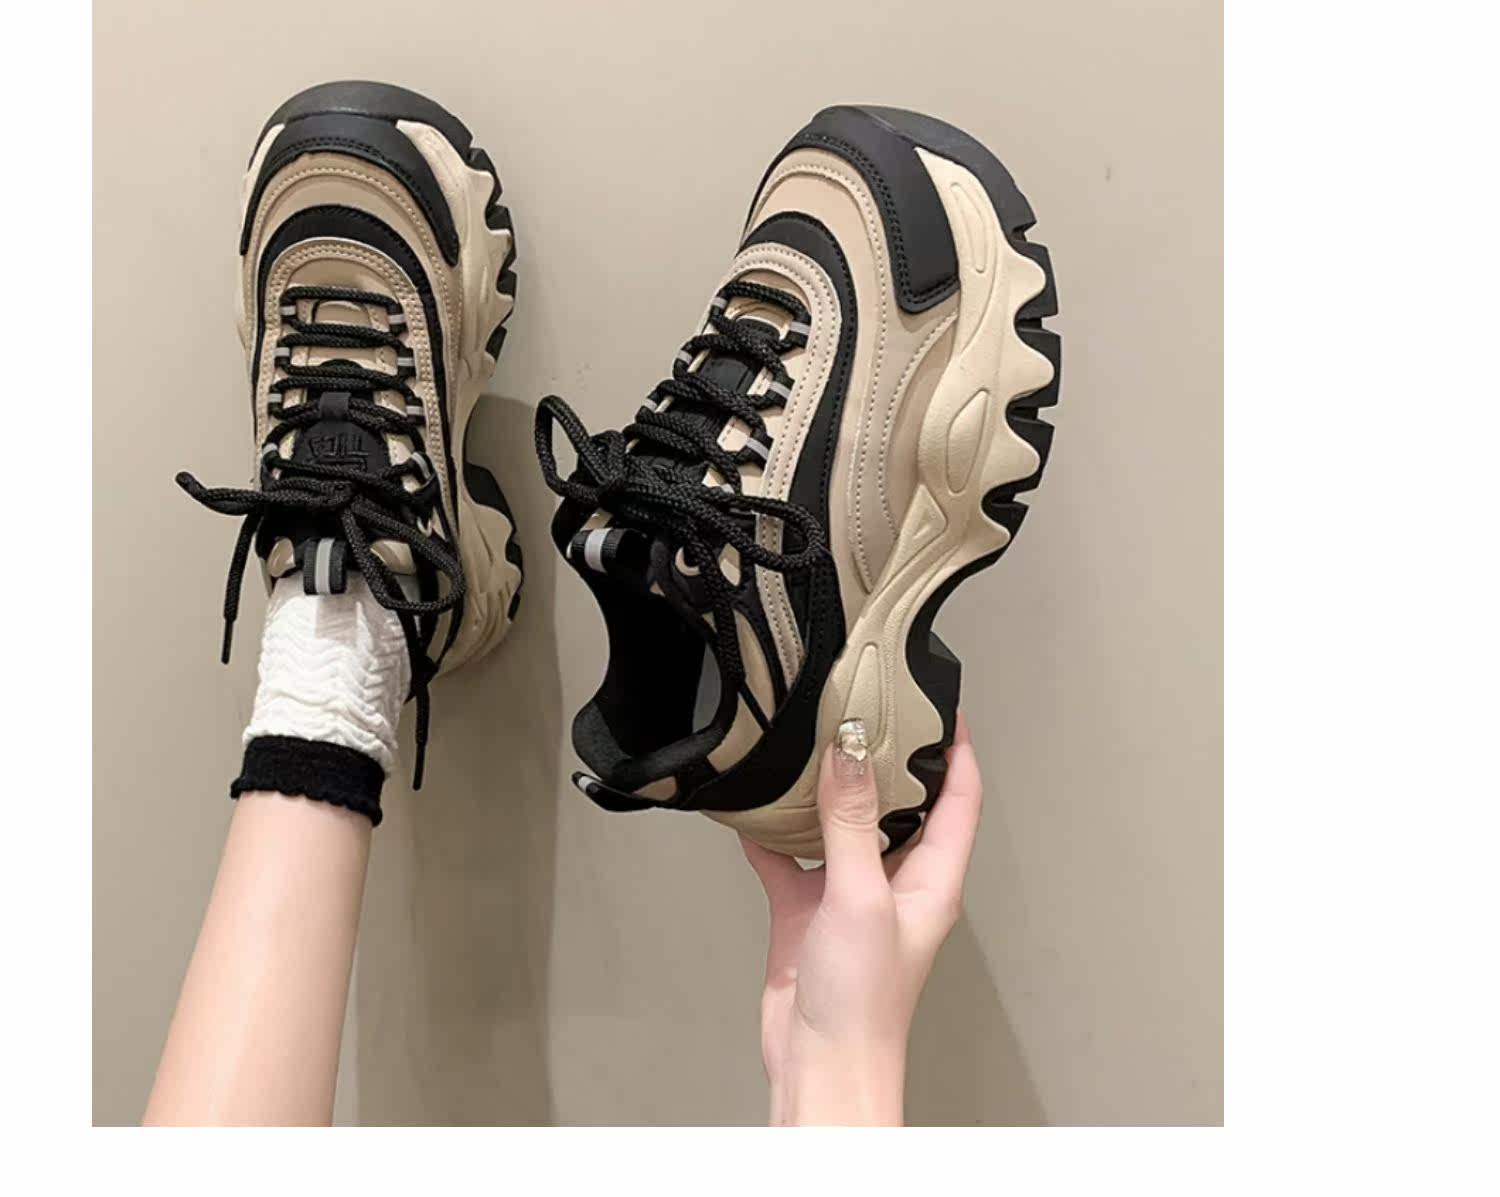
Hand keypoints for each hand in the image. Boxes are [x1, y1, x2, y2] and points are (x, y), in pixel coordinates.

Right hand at [741, 712, 982, 1125]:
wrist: (818, 1065)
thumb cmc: (864, 1004)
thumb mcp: (861, 896)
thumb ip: (851, 820)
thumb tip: (850, 750)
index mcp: (933, 878)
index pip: (960, 798)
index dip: (958, 748)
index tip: (943, 703)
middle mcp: (896, 881)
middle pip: (900, 803)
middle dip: (885, 757)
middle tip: (864, 708)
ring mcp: (850, 896)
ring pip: (842, 825)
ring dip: (827, 790)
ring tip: (810, 743)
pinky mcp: (807, 913)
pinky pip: (790, 860)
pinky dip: (772, 835)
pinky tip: (753, 810)